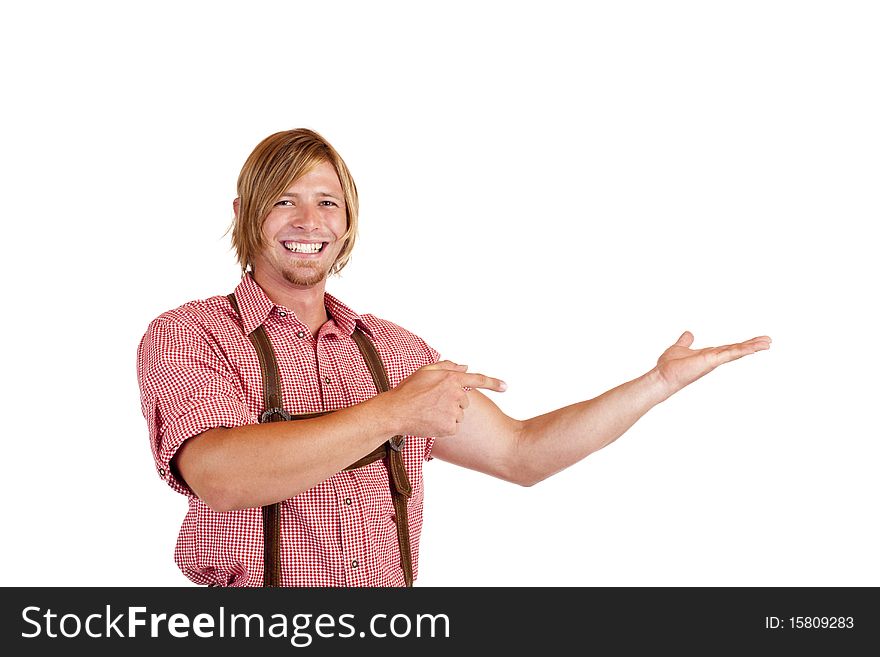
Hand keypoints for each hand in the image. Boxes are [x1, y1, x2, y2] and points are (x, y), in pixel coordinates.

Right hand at [382, 360, 506, 436]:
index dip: (493, 383)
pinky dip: (445, 426)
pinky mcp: (450, 427)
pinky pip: (453, 427)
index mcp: (451, 378)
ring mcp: (454, 411)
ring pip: (459, 414)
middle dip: (452, 401)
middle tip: (432, 402)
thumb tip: (465, 367)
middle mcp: (456, 394)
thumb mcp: (426, 371)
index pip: (478, 379)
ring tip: (429, 412)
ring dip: (448, 414)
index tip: (506, 387)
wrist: (396, 412)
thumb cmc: (409, 390)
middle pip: (464, 400)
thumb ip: (448, 366)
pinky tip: (431, 421)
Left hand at [654, 331, 770, 396]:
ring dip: (752, 346)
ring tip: (767, 343)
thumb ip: (685, 342)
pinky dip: (742, 350)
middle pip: (736, 350)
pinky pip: (729, 354)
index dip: (741, 345)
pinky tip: (754, 348)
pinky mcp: (711, 361)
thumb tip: (689, 333)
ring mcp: (713, 360)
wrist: (662, 376)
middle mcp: (713, 359)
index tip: (755, 341)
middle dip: (752, 345)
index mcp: (709, 355)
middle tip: (768, 341)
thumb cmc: (669, 366)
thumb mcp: (678, 348)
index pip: (728, 348)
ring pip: (736, 351)